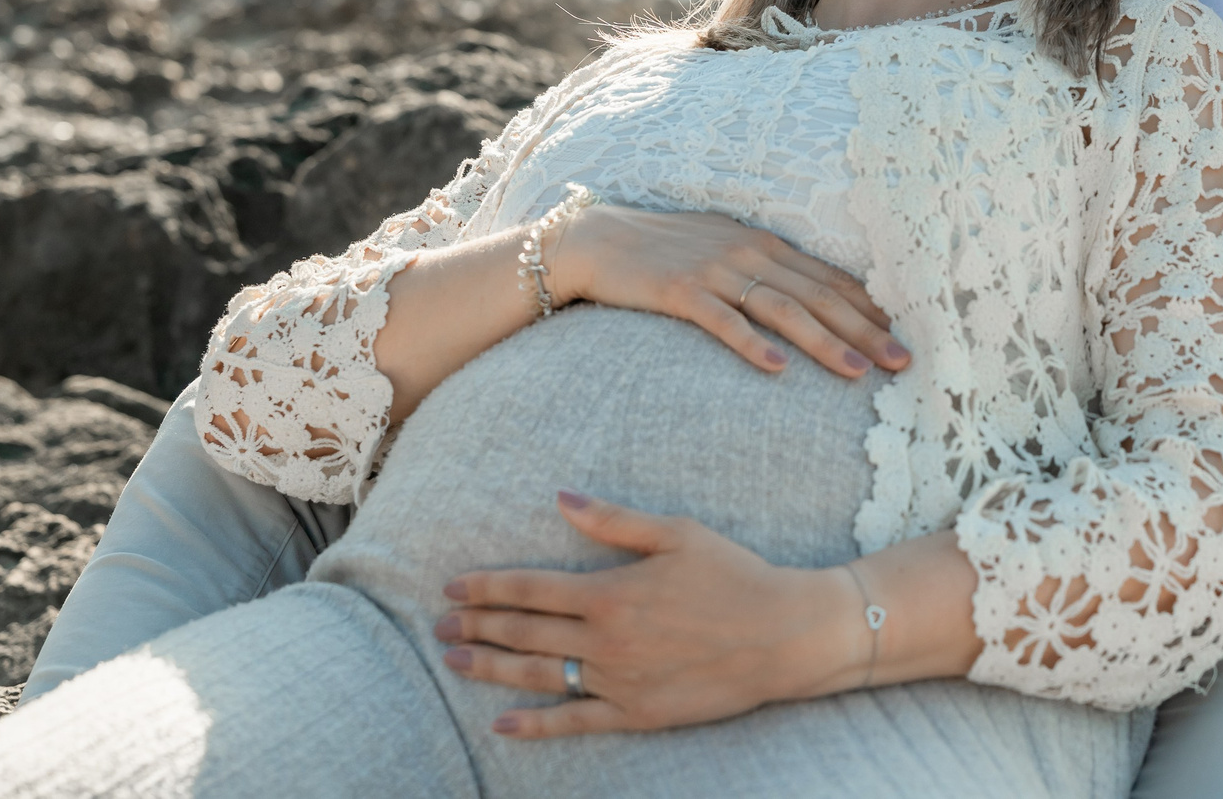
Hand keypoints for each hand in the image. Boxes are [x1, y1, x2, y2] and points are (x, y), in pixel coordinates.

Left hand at [434, 491, 858, 737]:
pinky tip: (503, 723)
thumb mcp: (676, 533)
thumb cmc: (734, 575)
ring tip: (454, 659)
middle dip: (476, 625)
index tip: (452, 586)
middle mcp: (606, 640)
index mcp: (611, 591)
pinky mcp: (636, 714)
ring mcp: (618, 681)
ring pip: (538, 674)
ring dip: (491, 667)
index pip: (531, 589)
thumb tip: (560, 498)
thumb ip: (613, 520)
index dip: (487, 587)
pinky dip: (535, 724)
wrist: (783, 635)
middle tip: (439, 623)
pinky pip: (575, 722)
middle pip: (524, 632)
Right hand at [552, 203, 909, 379]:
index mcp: (765, 245)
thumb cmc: (666, 252)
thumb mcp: (725, 252)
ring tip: (858, 371)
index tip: (907, 335)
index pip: (830, 280)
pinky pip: (723, 321)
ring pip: (784, 310)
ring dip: (825, 341)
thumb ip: (766, 273)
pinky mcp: (680, 291)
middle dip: (866, 330)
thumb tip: (811, 305)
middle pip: (819, 297)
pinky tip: (777, 369)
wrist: (597, 239)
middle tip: (903, 361)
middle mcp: (749, 254)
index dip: (871, 308)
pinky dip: (752, 344)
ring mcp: (715, 271)